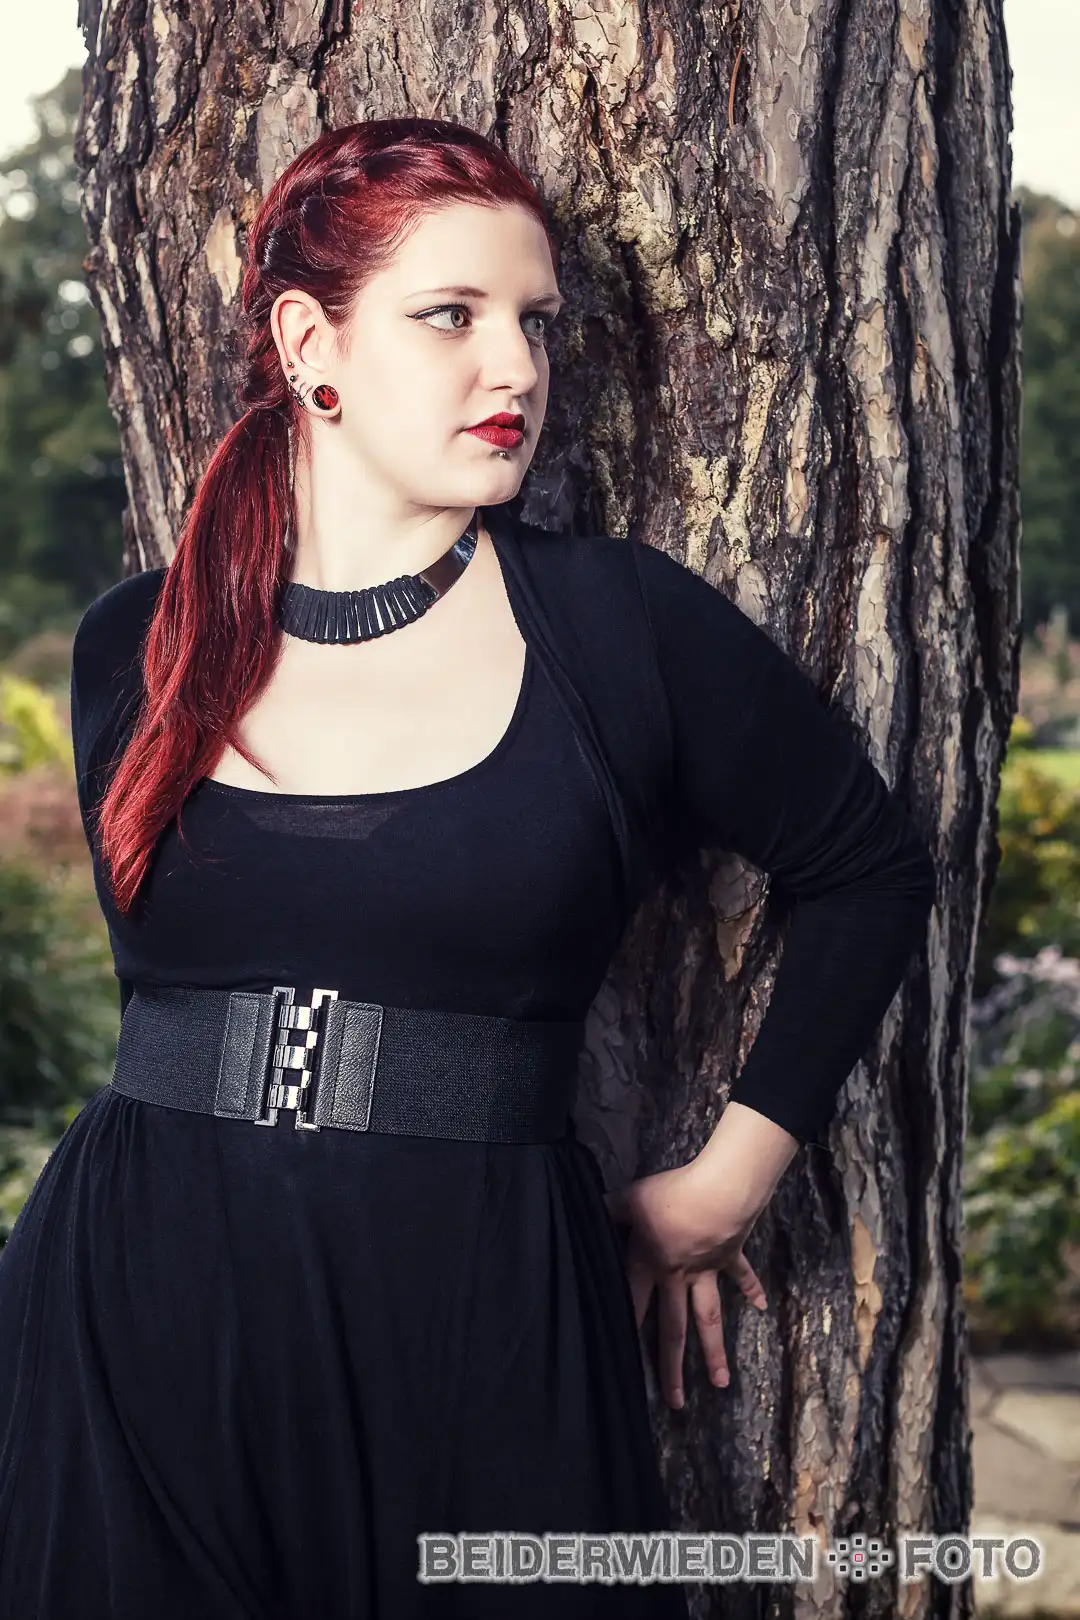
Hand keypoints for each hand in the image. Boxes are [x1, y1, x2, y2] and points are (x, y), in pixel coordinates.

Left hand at [604, 1158, 767, 1409]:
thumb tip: (584, 1208)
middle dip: (673, 1366)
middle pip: (673, 1329)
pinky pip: (741, 1275)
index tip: (624, 1367)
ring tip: (721, 1383)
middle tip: (676, 1402)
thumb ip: (608, 1208)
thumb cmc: (669, 1197)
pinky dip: (752, 1288)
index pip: (634, 1305)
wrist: (717, 1193)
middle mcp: (677, 1276)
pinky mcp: (729, 1255)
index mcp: (649, 1264)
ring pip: (708, 1317)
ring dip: (714, 1350)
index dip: (627, 1332)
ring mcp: (706, 1270)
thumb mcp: (629, 1199)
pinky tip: (761, 1306)